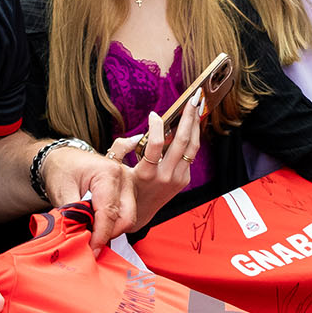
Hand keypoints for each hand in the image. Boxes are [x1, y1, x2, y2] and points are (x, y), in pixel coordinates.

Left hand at [41, 145, 136, 248]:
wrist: (65, 159)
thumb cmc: (63, 170)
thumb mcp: (62, 191)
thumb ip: (71, 215)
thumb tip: (79, 238)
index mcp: (108, 174)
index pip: (109, 212)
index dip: (100, 235)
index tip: (91, 250)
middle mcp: (125, 178)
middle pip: (125, 218)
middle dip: (108, 235)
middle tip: (89, 244)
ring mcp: (129, 185)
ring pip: (128, 219)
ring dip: (111, 231)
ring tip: (90, 234)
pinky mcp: (128, 193)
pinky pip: (125, 215)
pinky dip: (112, 225)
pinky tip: (96, 227)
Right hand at [104, 92, 205, 228]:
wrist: (140, 214)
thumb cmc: (125, 189)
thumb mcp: (115, 169)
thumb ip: (120, 148)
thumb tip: (137, 135)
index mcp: (146, 174)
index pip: (155, 146)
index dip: (156, 127)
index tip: (153, 115)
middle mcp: (165, 177)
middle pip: (182, 142)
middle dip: (188, 117)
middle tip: (193, 99)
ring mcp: (178, 179)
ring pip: (192, 148)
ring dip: (195, 125)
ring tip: (196, 107)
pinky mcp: (184, 180)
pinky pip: (190, 155)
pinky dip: (191, 138)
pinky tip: (190, 125)